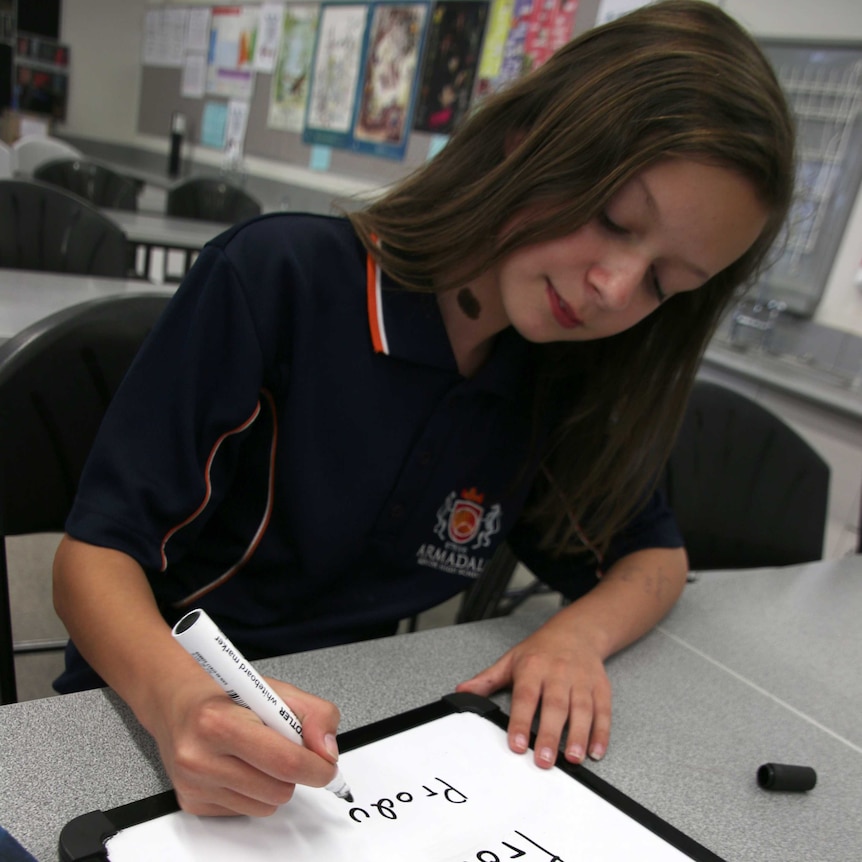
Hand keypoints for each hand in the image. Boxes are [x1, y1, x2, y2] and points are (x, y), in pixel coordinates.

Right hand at [153, 676, 342, 815]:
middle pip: (278, 790)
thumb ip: (315, 713)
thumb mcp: (276, 689)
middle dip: (294, 773)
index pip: (284, 761)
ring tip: (259, 753)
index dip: (316, 767)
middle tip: (287, 749)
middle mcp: (200, 757)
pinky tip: (240, 766)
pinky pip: (245, 811)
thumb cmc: (227, 694)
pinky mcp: (191, 803)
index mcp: (219, 721)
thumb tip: (327, 752)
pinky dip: (253, 792)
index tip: (326, 765)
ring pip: (265, 806)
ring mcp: (193, 784)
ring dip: (274, 784)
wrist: (178, 704)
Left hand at [455, 616, 611, 768]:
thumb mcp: (510, 660)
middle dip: (551, 735)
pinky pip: (603, 711)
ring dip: (579, 736)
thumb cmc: (540, 650)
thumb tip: (462, 692)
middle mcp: (558, 674)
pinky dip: (601, 733)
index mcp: (533, 668)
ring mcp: (581, 680)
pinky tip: (595, 751)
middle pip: (555, 706)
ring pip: (582, 709)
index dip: (521, 722)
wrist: (576, 632)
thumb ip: (487, 680)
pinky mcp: (600, 687)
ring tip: (573, 759)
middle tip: (545, 760)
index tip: (518, 745)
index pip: (525, 697)